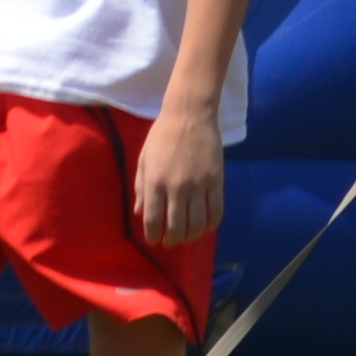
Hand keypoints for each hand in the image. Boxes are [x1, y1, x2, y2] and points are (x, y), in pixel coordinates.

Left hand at [132, 104, 225, 249]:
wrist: (190, 114)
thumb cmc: (162, 135)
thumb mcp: (144, 159)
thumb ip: (141, 187)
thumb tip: (139, 213)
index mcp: (155, 181)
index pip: (153, 220)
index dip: (153, 236)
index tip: (155, 240)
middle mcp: (176, 187)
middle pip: (176, 228)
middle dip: (173, 241)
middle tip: (172, 241)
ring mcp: (198, 185)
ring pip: (197, 224)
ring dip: (191, 237)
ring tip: (188, 237)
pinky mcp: (216, 181)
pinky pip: (216, 212)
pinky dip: (211, 225)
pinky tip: (205, 227)